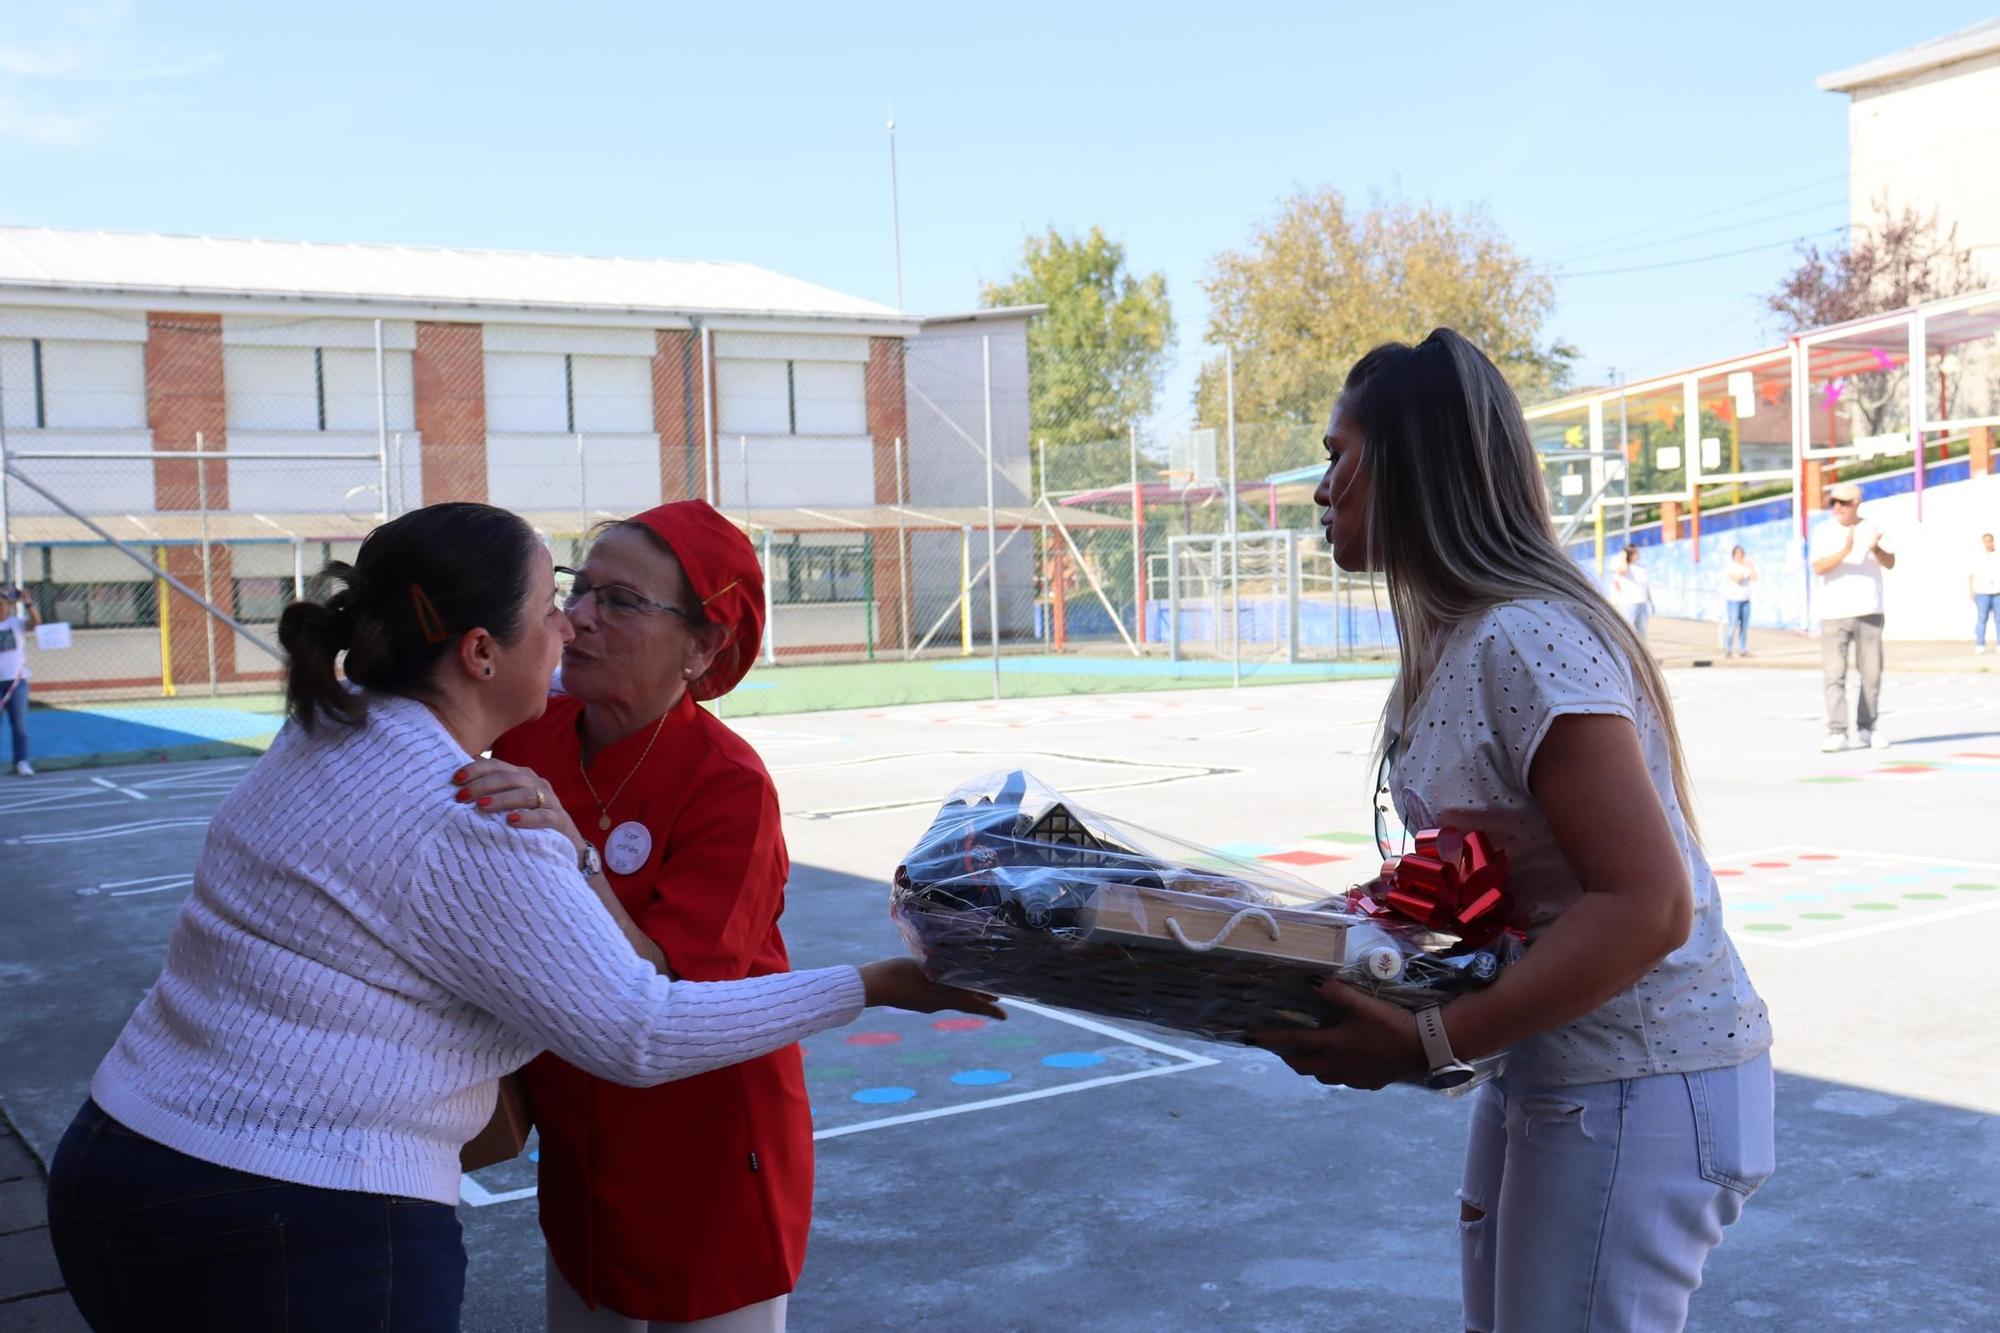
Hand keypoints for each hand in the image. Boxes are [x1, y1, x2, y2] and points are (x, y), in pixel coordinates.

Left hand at [453, 758, 581, 852]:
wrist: (564, 844)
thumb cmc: (528, 821)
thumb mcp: (509, 802)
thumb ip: (491, 787)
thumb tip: (462, 769)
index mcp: (522, 776)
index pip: (497, 765)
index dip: (476, 769)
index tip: (455, 779)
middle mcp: (537, 784)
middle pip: (508, 777)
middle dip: (482, 785)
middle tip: (461, 798)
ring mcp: (550, 801)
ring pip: (525, 794)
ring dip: (501, 799)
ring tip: (481, 807)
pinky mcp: (558, 820)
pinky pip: (543, 816)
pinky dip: (527, 818)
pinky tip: (510, 821)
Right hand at [858, 958, 1006, 1020]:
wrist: (872, 985)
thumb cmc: (898, 975)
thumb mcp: (925, 970)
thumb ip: (945, 971)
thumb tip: (967, 973)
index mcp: (941, 998)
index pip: (972, 1004)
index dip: (989, 1010)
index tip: (1005, 1017)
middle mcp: (936, 1003)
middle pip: (965, 1002)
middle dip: (981, 1000)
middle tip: (997, 1000)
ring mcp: (925, 1002)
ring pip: (952, 999)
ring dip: (967, 995)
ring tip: (978, 991)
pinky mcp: (916, 999)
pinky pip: (939, 997)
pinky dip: (950, 991)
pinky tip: (948, 983)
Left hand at [1247, 978, 1426, 1090]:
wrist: (1424, 1048)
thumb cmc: (1391, 1023)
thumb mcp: (1362, 1003)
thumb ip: (1335, 992)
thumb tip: (1310, 978)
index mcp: (1331, 1045)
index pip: (1291, 1042)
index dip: (1268, 1039)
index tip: (1249, 1038)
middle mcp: (1336, 1066)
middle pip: (1302, 1065)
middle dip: (1287, 1056)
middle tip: (1281, 1045)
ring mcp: (1352, 1078)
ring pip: (1321, 1076)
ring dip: (1310, 1065)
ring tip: (1309, 1052)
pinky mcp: (1368, 1083)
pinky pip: (1343, 1080)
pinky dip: (1334, 1071)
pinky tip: (1343, 1061)